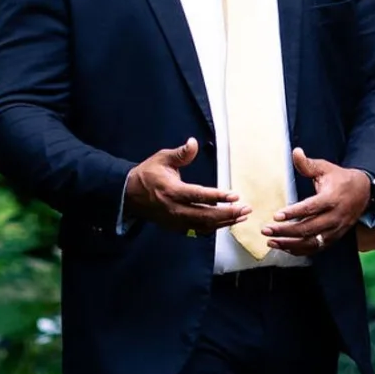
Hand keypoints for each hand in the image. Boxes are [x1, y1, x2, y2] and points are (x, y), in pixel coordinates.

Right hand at [124, 138, 250, 235]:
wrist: (128, 195)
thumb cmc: (148, 174)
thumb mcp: (162, 159)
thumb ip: (181, 154)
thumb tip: (193, 143)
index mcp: (172, 191)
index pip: (199, 195)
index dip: (218, 196)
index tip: (235, 196)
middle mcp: (175, 209)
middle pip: (205, 215)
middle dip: (228, 214)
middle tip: (245, 209)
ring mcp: (175, 220)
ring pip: (204, 226)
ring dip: (224, 222)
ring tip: (242, 217)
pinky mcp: (176, 227)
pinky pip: (198, 230)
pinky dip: (214, 227)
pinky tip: (227, 222)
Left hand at [261, 149, 372, 255]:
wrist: (363, 193)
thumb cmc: (341, 179)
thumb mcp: (326, 168)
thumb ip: (308, 164)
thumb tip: (295, 152)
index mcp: (332, 198)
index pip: (311, 208)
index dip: (293, 213)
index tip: (276, 215)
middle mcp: (335, 216)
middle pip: (308, 228)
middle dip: (285, 231)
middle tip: (266, 229)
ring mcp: (336, 229)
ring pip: (311, 242)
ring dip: (290, 244)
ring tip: (271, 241)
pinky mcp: (334, 237)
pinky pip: (316, 248)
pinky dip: (300, 250)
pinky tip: (285, 247)